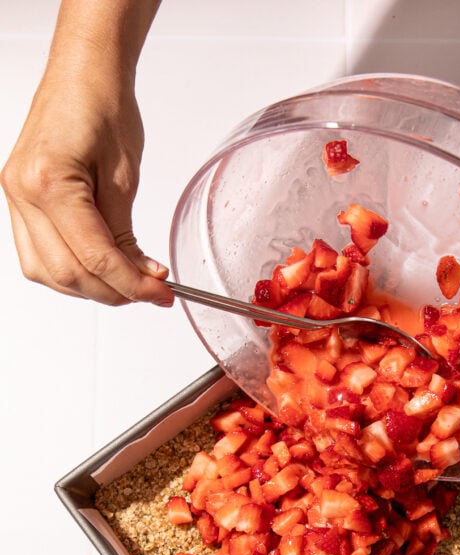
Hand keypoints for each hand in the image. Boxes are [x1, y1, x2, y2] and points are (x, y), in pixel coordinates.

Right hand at [0, 0, 171, 306]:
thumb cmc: (103, 106)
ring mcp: (16, 200)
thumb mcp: (125, 176)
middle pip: (68, 273)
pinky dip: (72, 273)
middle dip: (114, 292)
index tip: (161, 294)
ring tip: (129, 284)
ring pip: (49, 274)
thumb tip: (141, 276)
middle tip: (151, 293)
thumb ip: (126, 233)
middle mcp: (23, 194)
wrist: (83, 73)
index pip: (94, 256)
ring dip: (92, 288)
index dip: (132, 284)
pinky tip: (100, 271)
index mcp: (49, 182)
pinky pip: (39, 258)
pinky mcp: (21, 203)